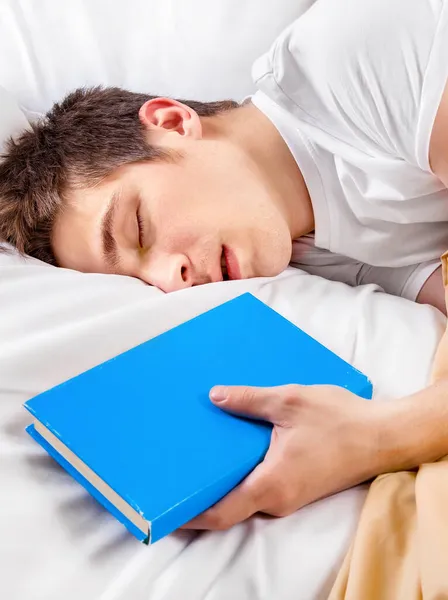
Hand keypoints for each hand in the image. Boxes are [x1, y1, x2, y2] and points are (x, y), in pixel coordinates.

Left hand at [183, 384, 387, 530]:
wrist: (383, 436)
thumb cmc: (340, 420)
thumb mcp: (289, 402)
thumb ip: (249, 400)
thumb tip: (214, 397)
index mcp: (271, 484)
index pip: (221, 512)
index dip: (191, 514)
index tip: (167, 507)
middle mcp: (278, 498)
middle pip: (230, 504)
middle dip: (203, 491)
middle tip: (176, 469)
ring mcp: (290, 495)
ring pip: (247, 494)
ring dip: (225, 478)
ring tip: (201, 453)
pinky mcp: (299, 486)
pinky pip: (263, 484)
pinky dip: (244, 472)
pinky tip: (237, 445)